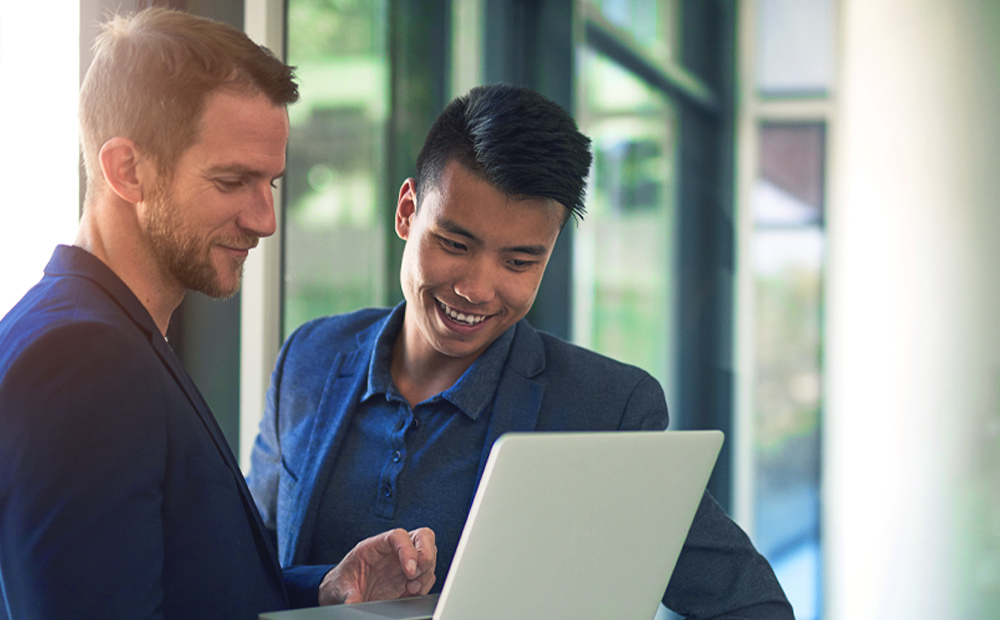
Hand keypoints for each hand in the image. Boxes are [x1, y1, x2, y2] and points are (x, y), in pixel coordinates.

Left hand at [318, 527, 436, 604]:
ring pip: (429, 555)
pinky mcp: (410, 577)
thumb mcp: (341, 588)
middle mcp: (394, 550)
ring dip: (426, 573)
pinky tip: (411, 593)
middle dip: (426, 555)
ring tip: (411, 589)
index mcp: (376, 546)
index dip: (408, 550)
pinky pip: (427, 575)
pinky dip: (425, 585)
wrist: (345, 593)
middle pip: (422, 537)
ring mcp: (404, 562)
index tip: (410, 570)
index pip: (399, 536)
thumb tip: (352, 604)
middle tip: (416, 576)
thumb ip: (349, 595)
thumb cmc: (343, 583)